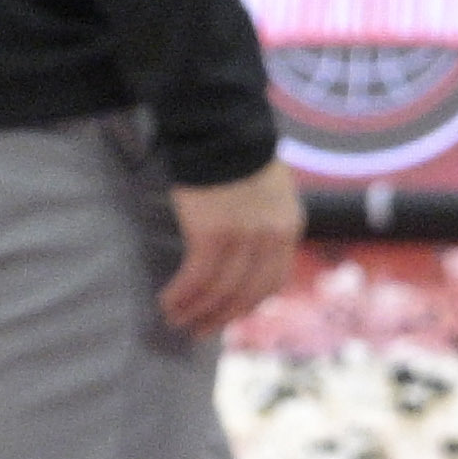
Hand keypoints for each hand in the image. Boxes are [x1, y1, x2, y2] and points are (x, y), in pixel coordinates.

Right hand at [162, 162, 303, 337]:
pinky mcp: (212, 234)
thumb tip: (246, 255)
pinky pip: (197, 278)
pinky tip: (168, 301)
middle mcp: (272, 237)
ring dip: (195, 310)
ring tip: (176, 319)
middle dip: (220, 318)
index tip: (229, 317)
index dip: (249, 306)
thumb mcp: (268, 191)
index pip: (273, 282)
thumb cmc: (237, 154)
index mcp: (289, 227)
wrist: (221, 127)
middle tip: (198, 331)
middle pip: (247, 294)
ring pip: (220, 291)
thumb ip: (264, 222)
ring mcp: (244, 238)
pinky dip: (181, 295)